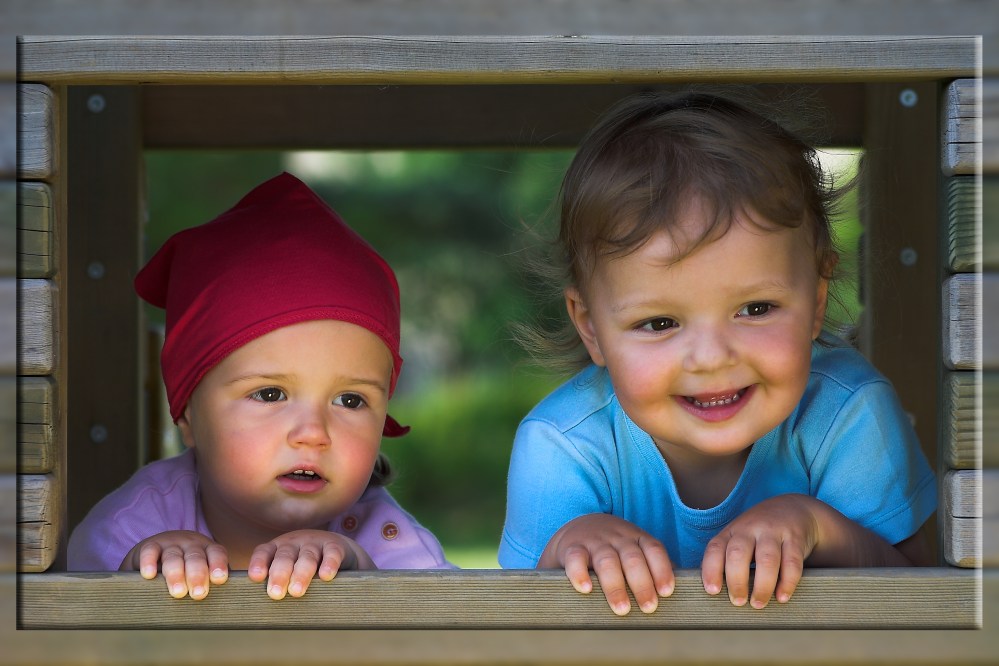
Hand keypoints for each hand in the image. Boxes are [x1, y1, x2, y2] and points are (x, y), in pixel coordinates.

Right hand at [119, 530, 228, 599]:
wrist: (159, 549)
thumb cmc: (186, 567)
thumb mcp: (201, 571)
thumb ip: (210, 584)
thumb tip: (220, 607)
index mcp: (207, 549)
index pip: (217, 553)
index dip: (218, 564)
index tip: (219, 579)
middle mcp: (191, 544)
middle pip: (195, 557)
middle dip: (198, 575)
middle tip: (199, 594)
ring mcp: (170, 543)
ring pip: (173, 557)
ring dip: (176, 574)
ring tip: (178, 592)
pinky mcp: (151, 545)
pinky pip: (150, 551)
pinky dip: (149, 562)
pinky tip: (149, 575)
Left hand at [247, 529, 375, 599]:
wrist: (337, 549)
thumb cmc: (304, 567)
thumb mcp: (288, 570)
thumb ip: (277, 585)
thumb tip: (263, 613)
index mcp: (278, 549)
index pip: (264, 552)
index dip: (259, 563)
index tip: (256, 577)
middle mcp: (294, 543)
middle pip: (284, 557)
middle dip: (279, 574)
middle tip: (276, 594)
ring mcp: (314, 543)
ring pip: (307, 557)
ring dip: (301, 573)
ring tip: (297, 591)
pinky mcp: (335, 546)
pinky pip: (332, 553)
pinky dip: (329, 563)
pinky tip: (325, 576)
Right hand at [538, 513, 673, 615]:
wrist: (574, 530)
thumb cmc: (612, 549)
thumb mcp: (633, 550)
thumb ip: (652, 566)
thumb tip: (683, 592)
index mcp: (636, 537)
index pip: (653, 549)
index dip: (661, 569)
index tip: (667, 592)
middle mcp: (617, 537)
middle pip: (632, 558)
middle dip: (642, 583)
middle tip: (649, 608)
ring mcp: (594, 541)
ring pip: (607, 560)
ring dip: (615, 586)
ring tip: (622, 609)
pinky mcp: (571, 548)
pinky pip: (575, 558)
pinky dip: (580, 573)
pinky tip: (585, 589)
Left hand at [701, 495, 817, 608]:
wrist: (793, 508)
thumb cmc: (759, 533)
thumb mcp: (740, 538)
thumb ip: (729, 559)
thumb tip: (718, 593)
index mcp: (732, 531)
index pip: (715, 548)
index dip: (711, 569)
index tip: (712, 591)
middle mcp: (750, 529)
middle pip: (738, 554)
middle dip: (736, 581)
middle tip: (738, 602)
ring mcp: (773, 531)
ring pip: (766, 559)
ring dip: (762, 585)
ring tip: (758, 604)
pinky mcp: (795, 538)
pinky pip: (791, 562)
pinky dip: (787, 582)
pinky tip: (782, 597)